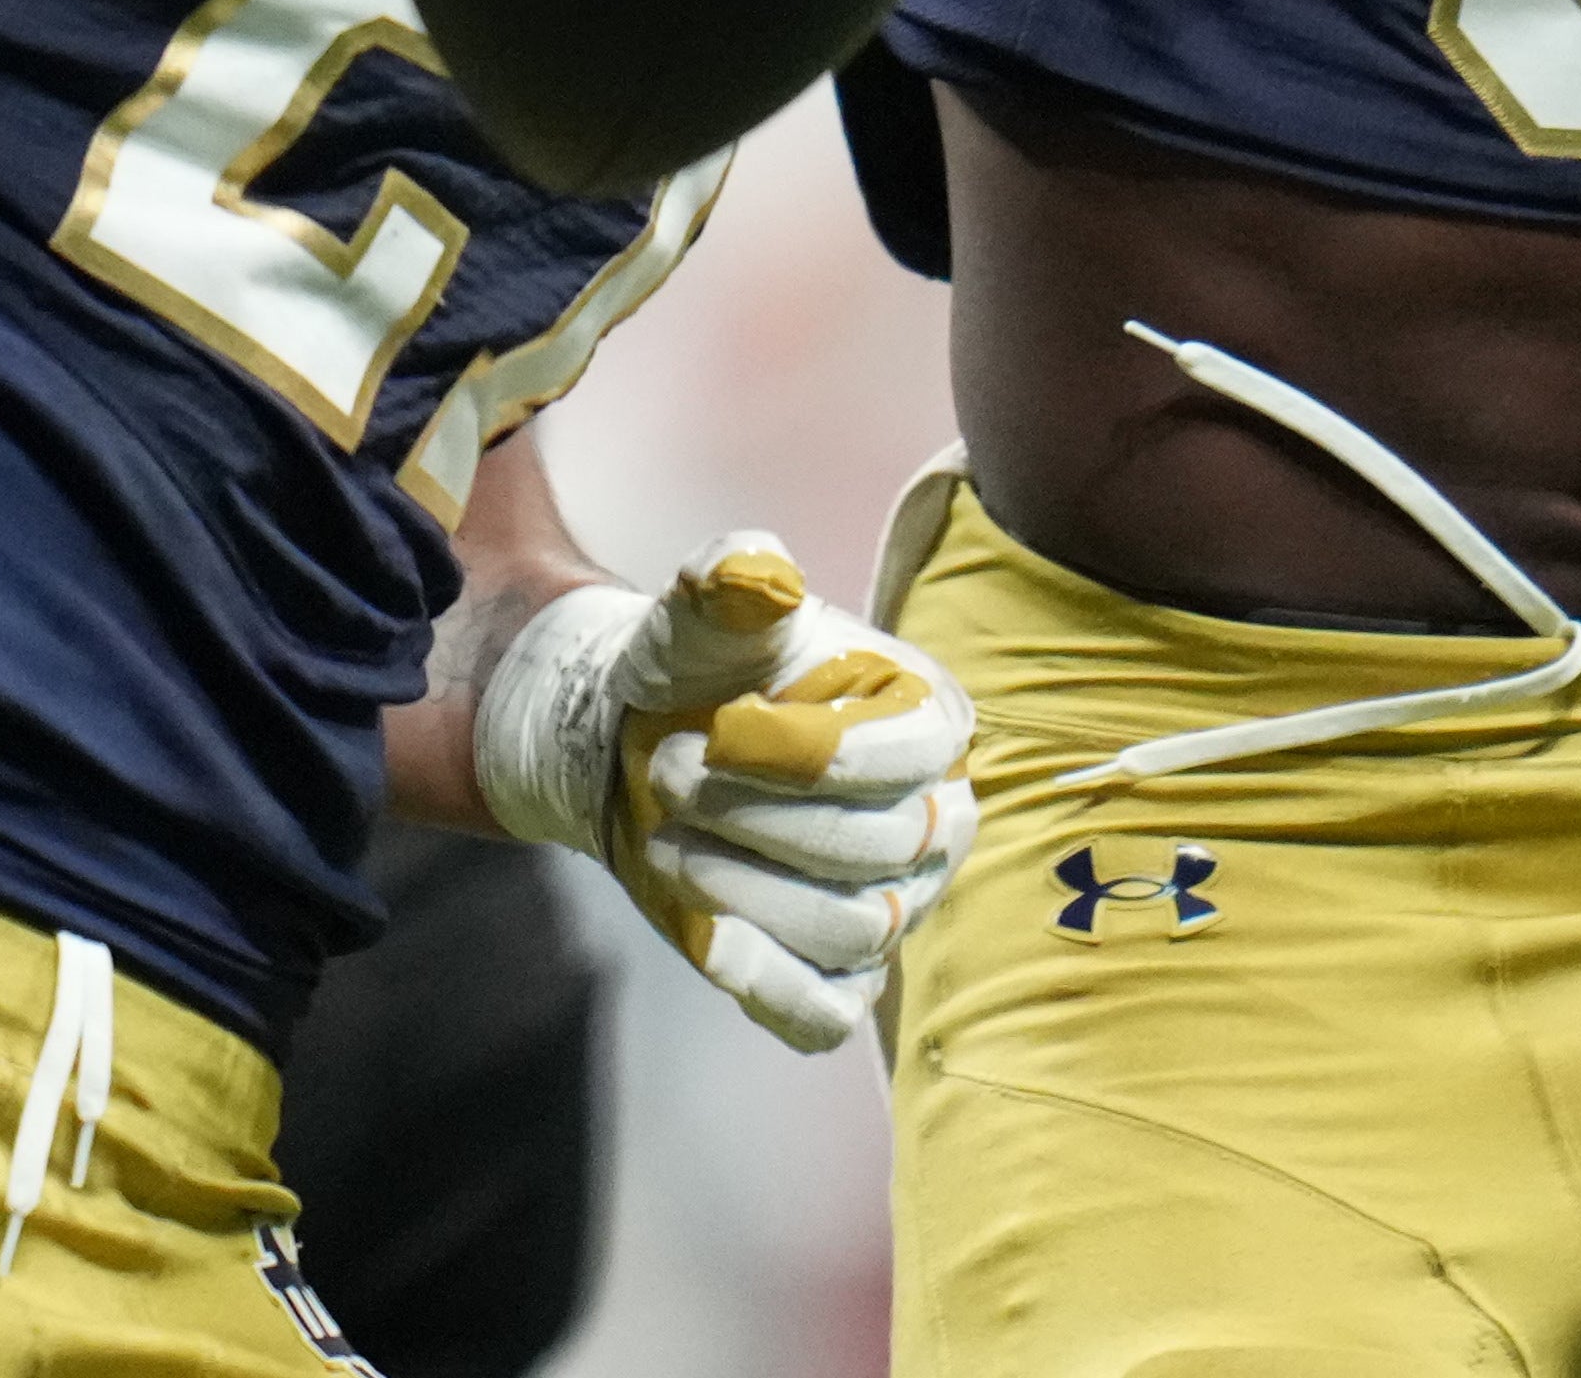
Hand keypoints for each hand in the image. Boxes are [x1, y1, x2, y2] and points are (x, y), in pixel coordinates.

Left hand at [476, 533, 978, 1051]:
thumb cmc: (696, 676)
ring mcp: (894, 907)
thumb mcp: (703, 621)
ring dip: (743, 886)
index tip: (715, 727)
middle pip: (880, 848)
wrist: (645, 749)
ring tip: (661, 835)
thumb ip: (728, 587)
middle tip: (664, 771)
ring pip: (851, 928)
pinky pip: (825, 1011)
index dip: (807, 752)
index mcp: (930, 721)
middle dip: (757, 816)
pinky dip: (767, 983)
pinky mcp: (839, 981)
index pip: (904, 757)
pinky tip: (705, 940)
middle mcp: (934, 820)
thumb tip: (754, 570)